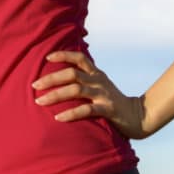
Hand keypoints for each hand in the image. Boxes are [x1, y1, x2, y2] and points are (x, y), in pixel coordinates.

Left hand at [32, 50, 150, 139]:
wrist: (138, 117)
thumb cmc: (113, 101)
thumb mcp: (100, 86)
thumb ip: (85, 80)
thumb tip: (62, 76)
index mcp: (96, 73)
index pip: (79, 57)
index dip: (63, 55)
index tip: (47, 58)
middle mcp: (99, 81)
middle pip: (72, 74)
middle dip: (51, 78)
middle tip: (35, 85)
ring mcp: (103, 95)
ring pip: (76, 90)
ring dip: (56, 95)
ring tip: (40, 101)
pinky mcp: (108, 110)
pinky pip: (86, 110)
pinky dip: (71, 113)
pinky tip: (58, 118)